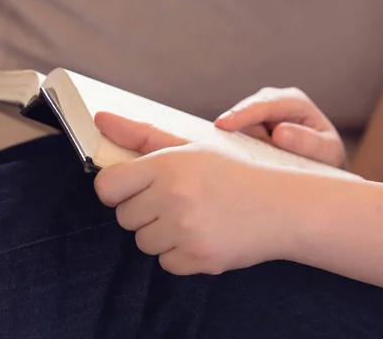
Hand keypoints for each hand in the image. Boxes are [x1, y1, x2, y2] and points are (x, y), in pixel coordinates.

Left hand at [93, 112, 296, 275]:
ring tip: (195, 218)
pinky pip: (165, 263)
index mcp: (168, 164)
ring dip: (163, 234)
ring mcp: (186, 230)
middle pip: (124, 217)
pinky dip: (181, 254)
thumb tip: (101, 118)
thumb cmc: (234, 173)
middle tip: (179, 201)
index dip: (117, 189)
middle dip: (146, 211)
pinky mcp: (198, 257)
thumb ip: (141, 135)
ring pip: (143, 242)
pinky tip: (205, 236)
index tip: (134, 189)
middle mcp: (174, 196)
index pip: (108, 186)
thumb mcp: (191, 147)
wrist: (282, 206)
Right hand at [215, 87, 346, 168]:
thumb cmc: (326, 157)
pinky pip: (234, 140)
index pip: (265, 105)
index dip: (243, 114)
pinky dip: (239, 152)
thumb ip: (308, 142)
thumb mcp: (327, 151)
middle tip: (265, 162)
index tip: (223, 124)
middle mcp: (271, 103)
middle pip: (245, 118)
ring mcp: (257, 117)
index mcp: (294, 101)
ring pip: (237, 131)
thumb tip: (278, 132)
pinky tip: (249, 163)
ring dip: (245, 149)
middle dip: (245, 138)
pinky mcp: (247, 130)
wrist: (321, 167)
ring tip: (270, 164)